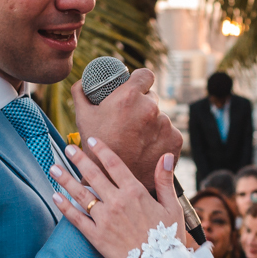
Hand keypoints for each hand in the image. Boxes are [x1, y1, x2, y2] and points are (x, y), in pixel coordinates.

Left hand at [49, 140, 185, 257]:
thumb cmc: (169, 238)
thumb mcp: (172, 207)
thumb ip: (165, 180)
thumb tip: (166, 156)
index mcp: (135, 192)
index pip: (114, 165)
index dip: (101, 151)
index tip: (91, 141)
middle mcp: (117, 202)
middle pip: (93, 175)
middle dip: (78, 159)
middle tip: (68, 148)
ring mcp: (105, 219)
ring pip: (80, 194)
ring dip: (65, 179)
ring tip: (54, 168)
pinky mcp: (96, 236)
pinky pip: (76, 219)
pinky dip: (65, 207)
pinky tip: (55, 196)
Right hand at [72, 70, 181, 190]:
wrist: (114, 182)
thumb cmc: (96, 148)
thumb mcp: (83, 117)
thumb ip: (81, 93)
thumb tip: (83, 81)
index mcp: (130, 96)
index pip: (146, 75)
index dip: (140, 80)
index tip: (136, 86)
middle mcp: (151, 107)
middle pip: (152, 97)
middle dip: (143, 104)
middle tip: (130, 119)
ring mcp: (165, 124)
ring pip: (160, 116)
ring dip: (152, 123)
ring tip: (137, 138)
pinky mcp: (175, 140)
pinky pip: (169, 132)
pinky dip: (161, 138)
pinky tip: (148, 147)